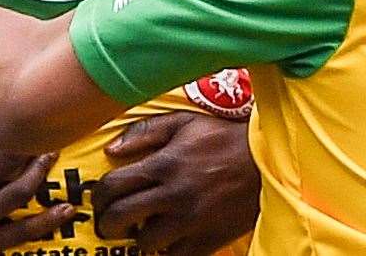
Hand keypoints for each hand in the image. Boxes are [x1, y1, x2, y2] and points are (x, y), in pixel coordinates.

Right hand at [0, 94, 75, 255]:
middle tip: (49, 124)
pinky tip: (66, 210)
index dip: (7, 121)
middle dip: (31, 140)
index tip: (21, 105)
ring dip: (41, 171)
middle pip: (9, 160)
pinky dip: (47, 222)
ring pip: (21, 191)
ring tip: (55, 153)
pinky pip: (22, 233)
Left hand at [95, 112, 259, 255]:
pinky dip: (167, 250)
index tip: (100, 199)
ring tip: (141, 228)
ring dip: (138, 238)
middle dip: (107, 222)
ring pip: (145, 243)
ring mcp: (191, 221)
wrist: (266, 161)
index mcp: (164, 165)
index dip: (99, 196)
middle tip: (109, 221)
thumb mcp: (184, 123)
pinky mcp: (208, 240)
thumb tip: (112, 150)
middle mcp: (173, 195)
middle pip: (121, 218)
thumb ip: (145, 132)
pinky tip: (168, 237)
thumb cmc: (222, 138)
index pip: (113, 187)